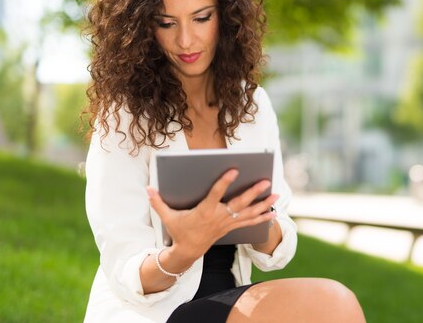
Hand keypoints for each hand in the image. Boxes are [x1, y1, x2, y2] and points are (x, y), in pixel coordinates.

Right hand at [146, 169, 277, 259]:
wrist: (188, 251)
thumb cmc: (179, 231)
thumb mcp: (167, 217)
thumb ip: (158, 202)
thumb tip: (147, 188)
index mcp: (204, 211)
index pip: (216, 194)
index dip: (225, 182)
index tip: (234, 170)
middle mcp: (218, 217)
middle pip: (239, 203)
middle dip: (253, 192)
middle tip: (265, 181)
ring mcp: (227, 223)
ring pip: (248, 213)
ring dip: (263, 204)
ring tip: (275, 194)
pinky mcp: (231, 227)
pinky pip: (250, 223)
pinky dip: (262, 218)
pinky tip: (274, 212)